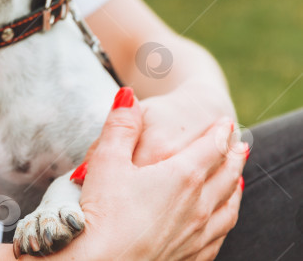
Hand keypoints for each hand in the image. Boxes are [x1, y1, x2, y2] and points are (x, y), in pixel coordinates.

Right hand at [71, 88, 246, 260]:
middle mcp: (199, 205)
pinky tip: (221, 217)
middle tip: (239, 144)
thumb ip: (120, 125)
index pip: (211, 148)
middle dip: (233, 156)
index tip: (225, 123)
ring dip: (235, 186)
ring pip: (229, 205)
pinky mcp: (191, 256)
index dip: (220, 132)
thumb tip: (128, 97)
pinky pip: (221, 234)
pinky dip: (227, 217)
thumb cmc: (102, 213)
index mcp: (182, 176)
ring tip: (237, 177)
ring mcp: (198, 234)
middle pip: (226, 175)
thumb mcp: (106, 160)